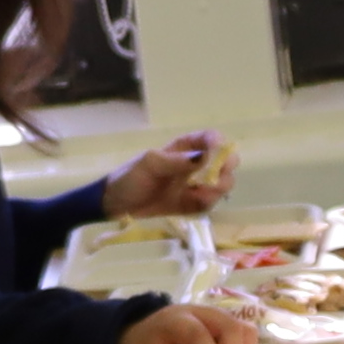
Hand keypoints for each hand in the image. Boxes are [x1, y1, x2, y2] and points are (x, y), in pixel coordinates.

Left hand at [109, 133, 236, 217]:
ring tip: (199, 193)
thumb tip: (204, 157)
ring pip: (224, 183)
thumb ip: (176, 161)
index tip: (217, 153)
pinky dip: (208, 203)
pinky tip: (195, 203)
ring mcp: (197, 185)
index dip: (220, 144)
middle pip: (226, 161)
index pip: (212, 139)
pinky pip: (212, 203)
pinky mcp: (194, 204)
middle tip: (213, 179)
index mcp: (185, 147)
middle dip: (225, 169)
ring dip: (218, 188)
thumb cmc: (130, 177)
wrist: (117, 205)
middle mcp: (196, 164)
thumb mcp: (150, 164)